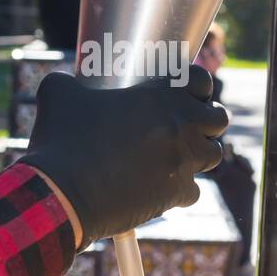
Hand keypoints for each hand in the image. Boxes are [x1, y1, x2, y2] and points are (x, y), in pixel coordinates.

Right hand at [19, 64, 228, 246]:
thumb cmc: (61, 141)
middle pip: (218, 118)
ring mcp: (182, 162)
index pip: (202, 80)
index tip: (187, 93)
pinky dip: (181, 188)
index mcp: (159, 95)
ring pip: (214, 154)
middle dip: (206, 120)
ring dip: (199, 153)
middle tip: (186, 125)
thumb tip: (67, 82)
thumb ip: (71, 81)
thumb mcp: (58, 92)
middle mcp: (179, 126)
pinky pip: (194, 190)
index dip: (196, 86)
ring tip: (177, 154)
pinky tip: (161, 186)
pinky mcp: (176, 194)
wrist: (62, 194)